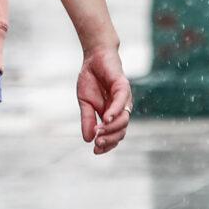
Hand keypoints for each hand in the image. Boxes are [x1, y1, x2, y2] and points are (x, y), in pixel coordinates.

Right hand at [56, 0, 131, 153]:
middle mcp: (121, 108)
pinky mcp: (123, 86)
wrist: (94, 57)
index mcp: (112, 114)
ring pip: (124, 120)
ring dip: (112, 129)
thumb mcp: (85, 103)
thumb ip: (88, 120)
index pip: (114, 135)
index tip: (95, 151)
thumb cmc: (90, 79)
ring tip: (99, 134)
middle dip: (110, 140)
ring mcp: (124, 98)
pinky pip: (122, 102)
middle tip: (97, 144)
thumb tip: (88, 140)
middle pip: (121, 131)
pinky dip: (115, 112)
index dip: (107, 145)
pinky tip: (107, 118)